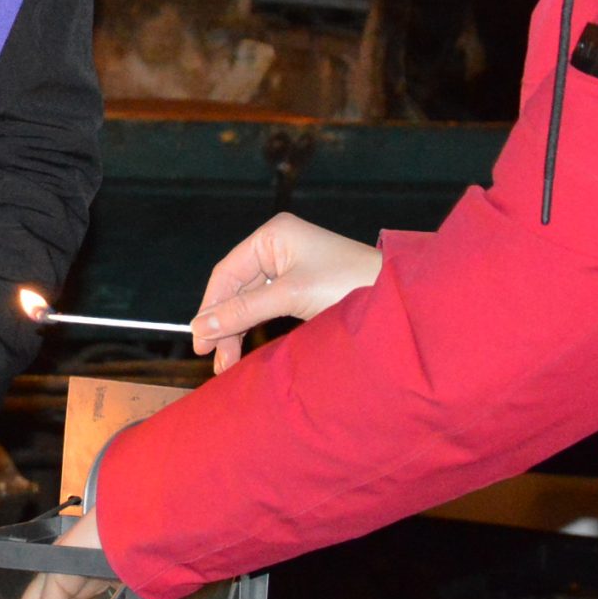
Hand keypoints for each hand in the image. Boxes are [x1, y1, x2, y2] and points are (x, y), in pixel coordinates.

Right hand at [192, 213, 382, 374]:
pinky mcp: (300, 286)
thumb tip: (202, 326)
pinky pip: (266, 307)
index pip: (227, 272)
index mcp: (273, 234)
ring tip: (226, 364)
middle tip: (212, 358)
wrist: (397, 298)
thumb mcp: (289, 296)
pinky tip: (244, 347)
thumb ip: (243, 310)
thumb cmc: (350, 283)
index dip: (210, 307)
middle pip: (236, 288)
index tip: (200, 340)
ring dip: (236, 330)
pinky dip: (254, 328)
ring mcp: (290, 266)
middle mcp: (278, 246)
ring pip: (249, 301)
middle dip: (223, 323)